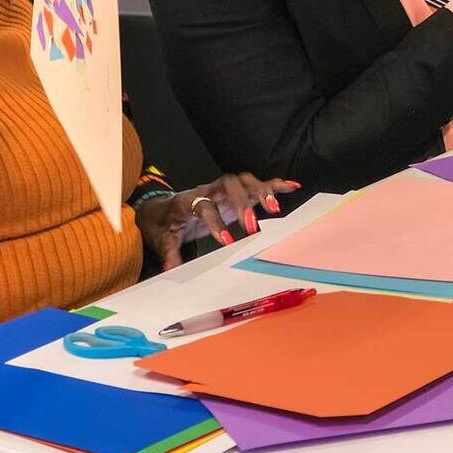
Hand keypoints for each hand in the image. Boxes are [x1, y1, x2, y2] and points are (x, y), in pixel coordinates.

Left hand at [137, 173, 299, 270]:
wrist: (162, 207)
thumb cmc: (164, 222)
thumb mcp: (161, 238)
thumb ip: (169, 253)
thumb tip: (170, 270)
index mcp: (187, 200)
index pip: (203, 206)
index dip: (215, 222)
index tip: (226, 241)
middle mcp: (208, 189)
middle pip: (228, 185)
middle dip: (242, 203)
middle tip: (252, 226)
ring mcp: (223, 189)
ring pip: (244, 181)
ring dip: (261, 192)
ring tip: (275, 209)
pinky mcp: (235, 192)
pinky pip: (256, 184)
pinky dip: (274, 185)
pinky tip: (291, 187)